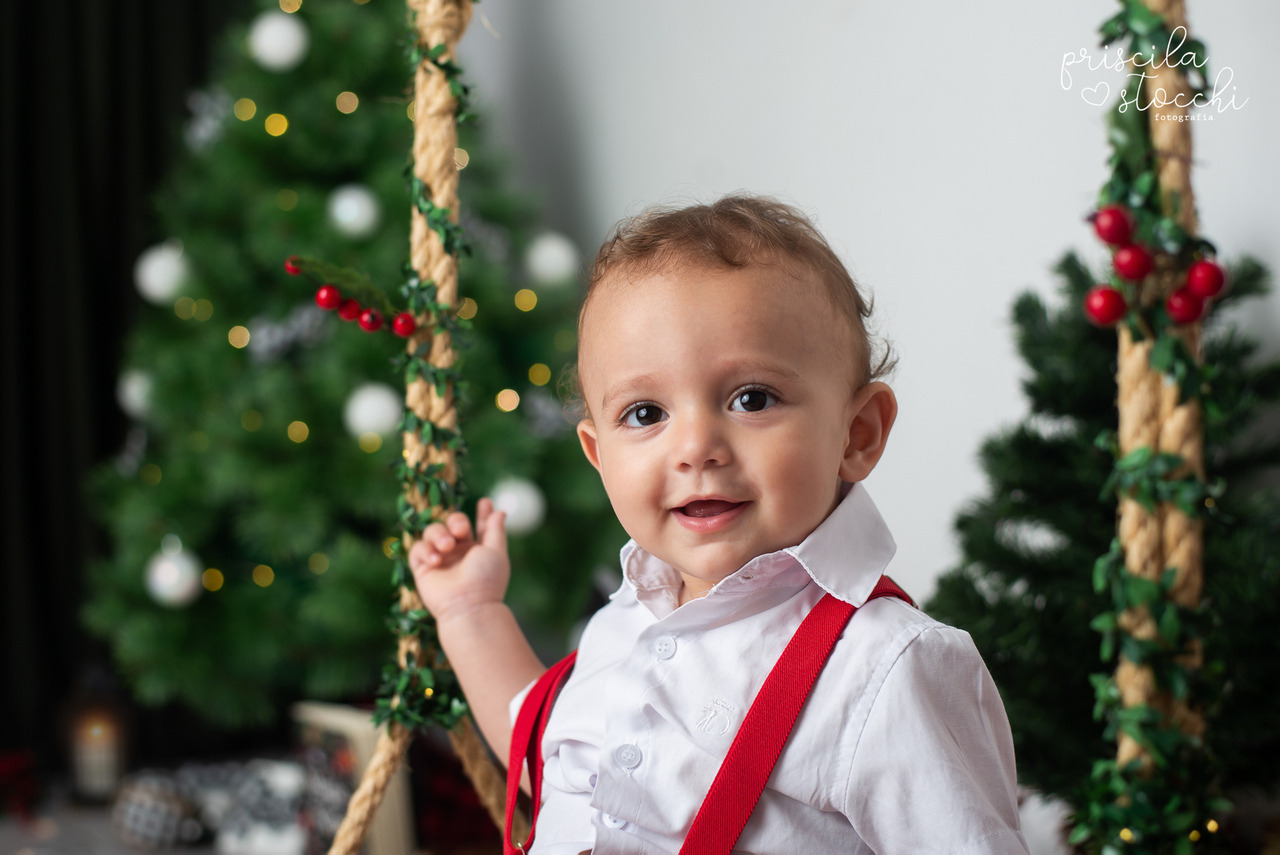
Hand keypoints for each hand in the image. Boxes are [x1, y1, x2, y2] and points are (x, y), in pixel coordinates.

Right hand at [408, 498, 509, 623]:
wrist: (468, 606)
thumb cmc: (486, 579)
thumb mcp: (495, 551)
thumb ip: (495, 530)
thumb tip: (500, 511)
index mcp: (477, 549)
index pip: (478, 526)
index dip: (482, 514)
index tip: (485, 502)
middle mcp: (458, 553)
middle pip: (451, 523)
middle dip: (456, 521)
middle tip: (460, 530)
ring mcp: (440, 560)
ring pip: (432, 531)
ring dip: (439, 534)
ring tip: (447, 546)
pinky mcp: (423, 569)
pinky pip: (417, 549)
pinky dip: (425, 550)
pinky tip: (436, 560)